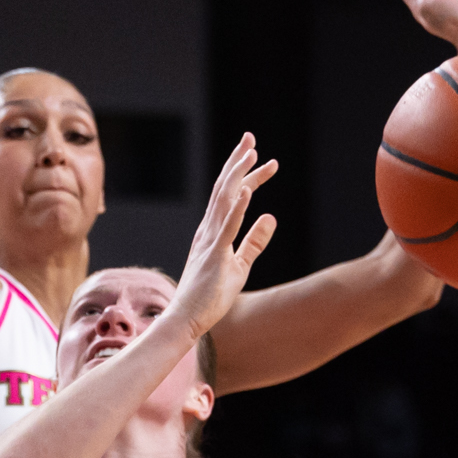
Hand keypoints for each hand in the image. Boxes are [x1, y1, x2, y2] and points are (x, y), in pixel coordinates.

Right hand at [169, 134, 277, 338]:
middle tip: (250, 138)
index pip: (232, 195)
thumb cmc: (211, 296)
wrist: (186, 319)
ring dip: (238, 176)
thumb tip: (271, 217)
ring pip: (224, 201)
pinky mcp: (215, 257)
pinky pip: (227, 229)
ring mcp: (210, 241)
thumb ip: (255, 241)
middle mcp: (209, 230)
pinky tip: (248, 192)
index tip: (261, 157)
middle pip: (225, 188)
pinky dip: (237, 209)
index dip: (247, 174)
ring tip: (252, 154)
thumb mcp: (240, 265)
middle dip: (238, 162)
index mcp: (213, 231)